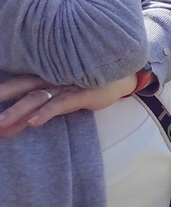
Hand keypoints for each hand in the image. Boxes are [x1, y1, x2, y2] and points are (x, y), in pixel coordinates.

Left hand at [0, 74, 136, 137]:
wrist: (123, 78)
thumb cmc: (86, 87)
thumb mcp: (56, 101)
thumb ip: (30, 115)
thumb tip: (3, 131)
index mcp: (44, 75)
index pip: (16, 83)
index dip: (1, 91)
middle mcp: (53, 77)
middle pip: (22, 87)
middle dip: (2, 96)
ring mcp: (68, 83)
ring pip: (38, 96)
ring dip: (18, 110)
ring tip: (1, 123)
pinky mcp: (84, 92)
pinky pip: (62, 102)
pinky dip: (47, 112)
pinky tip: (34, 122)